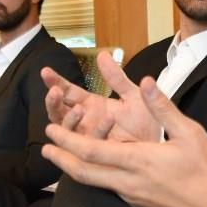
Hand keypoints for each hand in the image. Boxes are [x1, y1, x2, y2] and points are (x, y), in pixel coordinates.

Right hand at [41, 51, 161, 142]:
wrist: (160, 145)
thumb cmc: (146, 122)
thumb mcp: (132, 94)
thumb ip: (117, 77)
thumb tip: (103, 55)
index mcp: (91, 105)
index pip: (67, 92)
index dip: (55, 82)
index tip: (46, 72)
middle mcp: (86, 122)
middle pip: (58, 113)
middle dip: (53, 102)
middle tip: (55, 92)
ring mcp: (90, 138)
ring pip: (67, 131)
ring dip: (70, 120)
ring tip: (79, 108)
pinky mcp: (100, 152)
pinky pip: (92, 143)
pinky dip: (98, 131)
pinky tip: (108, 119)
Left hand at [42, 77, 206, 206]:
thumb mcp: (190, 133)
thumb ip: (163, 108)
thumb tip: (146, 81)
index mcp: (138, 161)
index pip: (92, 151)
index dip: (67, 140)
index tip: (50, 130)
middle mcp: (128, 182)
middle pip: (83, 173)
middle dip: (61, 159)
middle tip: (45, 148)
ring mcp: (131, 197)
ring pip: (94, 183)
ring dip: (74, 169)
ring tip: (62, 158)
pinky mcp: (138, 205)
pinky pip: (108, 189)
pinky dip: (94, 176)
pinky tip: (94, 169)